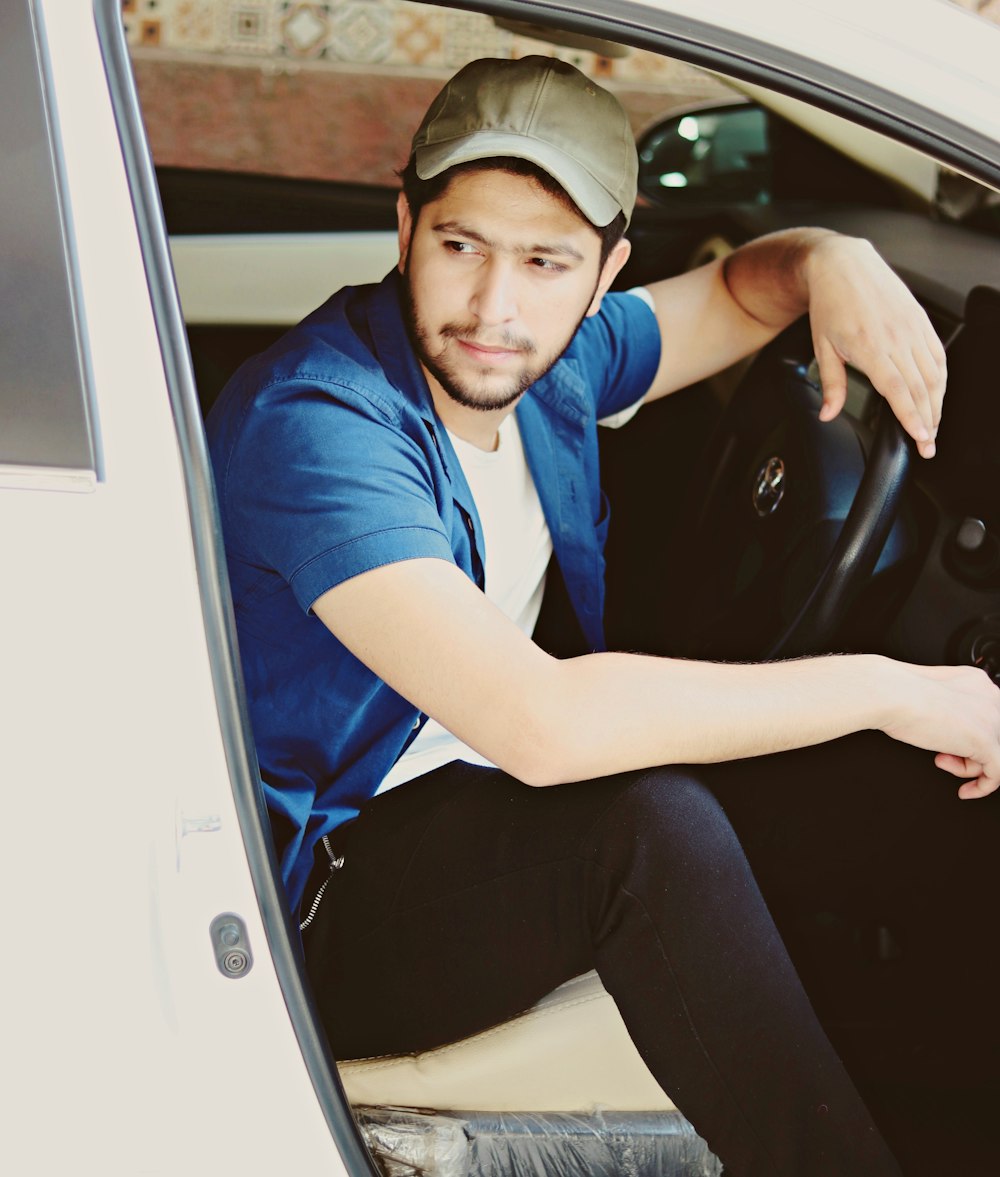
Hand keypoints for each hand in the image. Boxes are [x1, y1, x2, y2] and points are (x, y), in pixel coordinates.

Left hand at [805, 236, 946, 458]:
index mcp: (870, 347)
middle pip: (920, 387)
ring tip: (933, 425)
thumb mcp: (822, 348)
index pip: (898, 390)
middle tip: (928, 444)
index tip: (920, 437)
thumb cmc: (830, 303)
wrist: (842, 264)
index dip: (912, 417)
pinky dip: (941, 378)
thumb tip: (828, 414)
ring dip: (937, 403)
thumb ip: (831, 385)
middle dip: (928, 420)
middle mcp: (896, 338)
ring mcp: (911, 328)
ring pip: (934, 373)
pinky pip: (937, 354)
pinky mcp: (920, 320)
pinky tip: (938, 394)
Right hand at [881, 662, 999, 797]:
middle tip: (942, 753)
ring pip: (994, 754)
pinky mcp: (985, 741)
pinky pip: (996, 774)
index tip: (954, 745)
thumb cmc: (896, 693)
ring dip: (966, 766)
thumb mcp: (928, 696)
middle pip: (991, 735)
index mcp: (976, 682)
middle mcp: (989, 697)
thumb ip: (946, 707)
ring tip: (940, 759)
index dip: (967, 735)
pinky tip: (966, 791)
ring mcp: (990, 719)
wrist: (890, 695)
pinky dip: (982, 787)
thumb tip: (947, 729)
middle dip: (967, 750)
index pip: (986, 716)